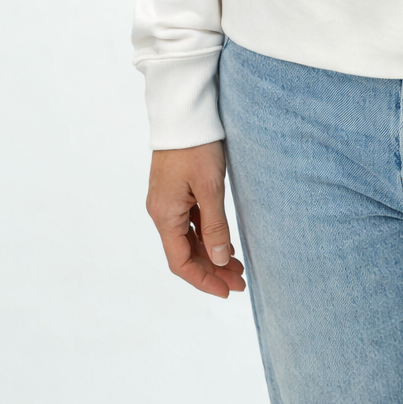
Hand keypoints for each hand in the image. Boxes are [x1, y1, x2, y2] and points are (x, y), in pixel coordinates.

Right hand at [146, 141, 245, 298]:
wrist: (183, 112)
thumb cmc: (196, 146)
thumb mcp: (209, 186)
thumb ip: (214, 225)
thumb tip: (220, 260)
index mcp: (165, 215)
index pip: (180, 262)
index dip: (204, 280)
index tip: (227, 291)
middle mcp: (161, 212)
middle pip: (185, 253)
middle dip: (212, 270)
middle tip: (241, 281)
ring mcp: (167, 201)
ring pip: (188, 239)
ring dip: (211, 254)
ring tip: (238, 265)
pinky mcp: (174, 190)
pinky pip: (189, 222)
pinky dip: (206, 235)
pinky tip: (224, 240)